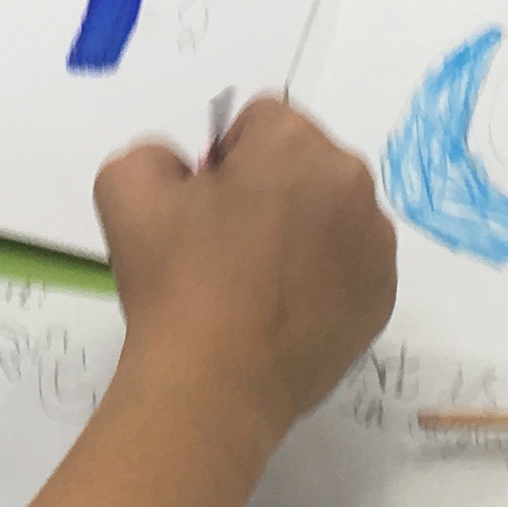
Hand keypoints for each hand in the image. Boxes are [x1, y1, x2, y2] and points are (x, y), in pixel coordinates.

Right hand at [97, 97, 397, 448]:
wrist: (213, 386)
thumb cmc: (174, 283)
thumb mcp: (124, 190)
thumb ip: (154, 153)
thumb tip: (184, 170)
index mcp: (295, 145)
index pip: (260, 120)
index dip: (224, 159)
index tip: (203, 207)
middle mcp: (351, 184)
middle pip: (303, 162)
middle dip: (269, 187)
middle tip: (225, 245)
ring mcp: (375, 244)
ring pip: (331, 212)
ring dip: (300, 228)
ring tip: (254, 283)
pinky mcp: (383, 296)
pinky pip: (349, 263)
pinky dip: (321, 275)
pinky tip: (280, 311)